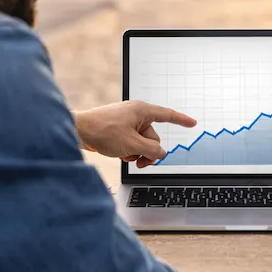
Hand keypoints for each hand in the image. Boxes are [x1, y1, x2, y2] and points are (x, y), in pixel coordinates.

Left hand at [74, 100, 197, 167]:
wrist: (78, 130)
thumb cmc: (103, 131)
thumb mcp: (132, 144)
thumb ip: (151, 151)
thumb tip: (160, 154)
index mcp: (142, 111)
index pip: (168, 115)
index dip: (182, 120)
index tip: (193, 123)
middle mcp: (136, 114)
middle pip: (153, 137)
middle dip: (147, 151)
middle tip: (137, 160)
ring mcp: (127, 121)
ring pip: (142, 142)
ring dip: (137, 152)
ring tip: (125, 156)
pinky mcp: (119, 129)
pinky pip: (131, 142)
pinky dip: (128, 150)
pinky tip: (119, 154)